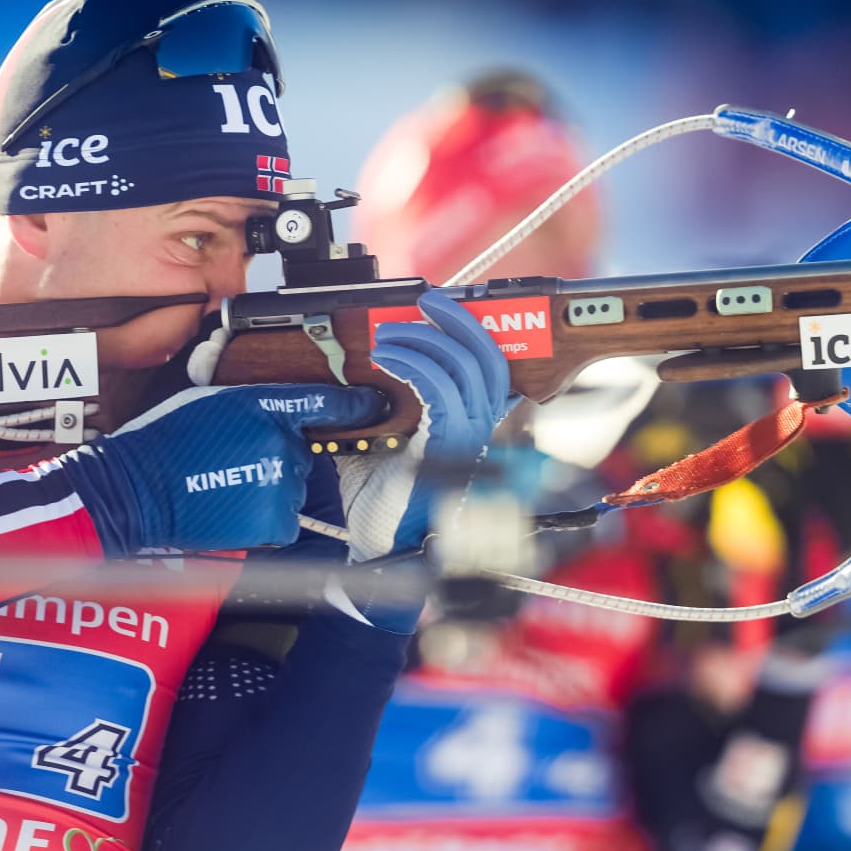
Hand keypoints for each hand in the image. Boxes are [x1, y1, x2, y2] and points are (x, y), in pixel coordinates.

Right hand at [58, 382, 383, 554]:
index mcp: (265, 405)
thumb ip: (254, 404)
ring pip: (290, 488)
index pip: (327, 402)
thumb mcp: (211, 401)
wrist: (136, 490)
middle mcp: (282, 442)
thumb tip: (286, 414)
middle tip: (230, 463)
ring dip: (268, 491)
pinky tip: (230, 510)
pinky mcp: (277, 521)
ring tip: (223, 487)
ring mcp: (283, 484)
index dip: (358, 404)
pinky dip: (263, 519)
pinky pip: (283, 520)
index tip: (377, 405)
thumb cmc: (164, 442)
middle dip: (275, 459)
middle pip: (300, 453)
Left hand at [335, 291, 512, 563]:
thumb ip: (381, 410)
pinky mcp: (447, 447)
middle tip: (426, 302)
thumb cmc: (382, 504)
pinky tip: (391, 360)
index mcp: (471, 426)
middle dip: (458, 322)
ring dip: (425, 341)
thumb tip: (358, 376)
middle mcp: (480, 431)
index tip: (441, 306)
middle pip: (489, 359)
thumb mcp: (380, 442)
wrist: (378, 548)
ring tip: (390, 335)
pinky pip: (440, 392)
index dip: (473, 330)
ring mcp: (468, 440)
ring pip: (466, 369)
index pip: (491, 367)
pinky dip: (415, 366)